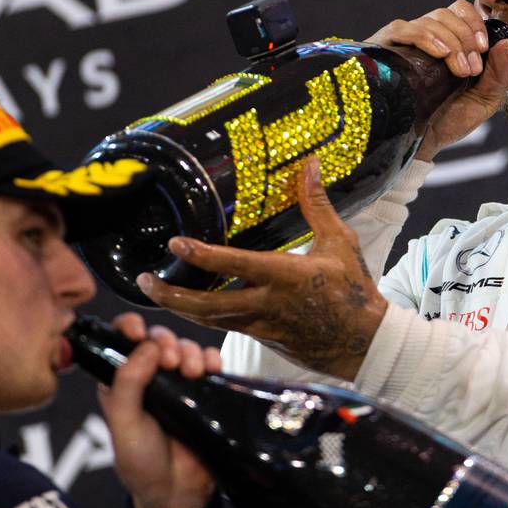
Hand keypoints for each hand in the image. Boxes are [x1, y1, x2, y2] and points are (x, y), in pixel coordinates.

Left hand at [97, 313, 221, 507]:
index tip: (137, 330)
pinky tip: (212, 369)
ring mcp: (179, 382)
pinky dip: (213, 358)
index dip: (129, 327)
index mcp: (122, 380)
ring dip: (190, 352)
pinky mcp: (205, 389)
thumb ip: (127, 384)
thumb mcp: (124, 423)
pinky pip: (211, 361)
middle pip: (159, 339)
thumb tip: (145, 346)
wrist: (176, 490)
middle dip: (165, 342)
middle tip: (170, 361)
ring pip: (186, 347)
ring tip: (192, 371)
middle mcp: (150, 376)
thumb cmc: (141, 460)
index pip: (122, 341)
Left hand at [137, 157, 387, 380]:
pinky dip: (202, 317)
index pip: (235, 266)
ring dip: (178, 307)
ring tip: (154, 290)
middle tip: (144, 281)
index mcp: (287, 276)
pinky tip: (187, 304)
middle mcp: (268, 305)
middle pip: (207, 306)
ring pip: (209, 321)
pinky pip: (225, 328)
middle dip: (171, 295)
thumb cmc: (354, 289)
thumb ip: (317, 204)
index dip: (201, 256)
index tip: (174, 244)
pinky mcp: (262, 340)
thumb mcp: (339, 242)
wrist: (364, 342)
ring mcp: (262, 327)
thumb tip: (309, 164)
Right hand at [368, 0, 507, 160]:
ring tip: (460, 71)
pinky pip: (403, 28)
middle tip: (472, 68)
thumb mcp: (484, 100)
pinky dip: (426, 37)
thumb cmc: (449, 122)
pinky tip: (440, 55)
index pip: (461, 11)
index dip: (475, 23)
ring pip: (430, 20)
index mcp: (449, 43)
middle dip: (466, 37)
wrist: (420, 144)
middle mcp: (426, 37)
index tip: (484, 48)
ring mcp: (404, 41)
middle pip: (447, 13)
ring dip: (452, 42)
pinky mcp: (384, 48)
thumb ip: (500, 74)